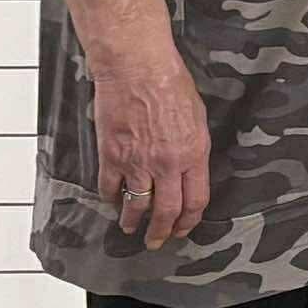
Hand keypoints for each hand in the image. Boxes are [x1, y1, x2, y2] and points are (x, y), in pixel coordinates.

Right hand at [89, 36, 212, 246]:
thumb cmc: (170, 82)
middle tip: (156, 241)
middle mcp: (166, 164)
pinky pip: (110, 187)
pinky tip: (112, 201)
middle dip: (161, 232)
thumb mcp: (197, 117)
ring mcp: (137, 162)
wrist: (137, 66)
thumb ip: (193, 148)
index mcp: (193, 154)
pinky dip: (110, 198)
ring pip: (136, 206)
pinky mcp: (112, 155)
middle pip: (166, 212)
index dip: (188, 221)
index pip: (195, 201)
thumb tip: (190, 170)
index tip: (183, 229)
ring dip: (132, 222)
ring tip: (130, 228)